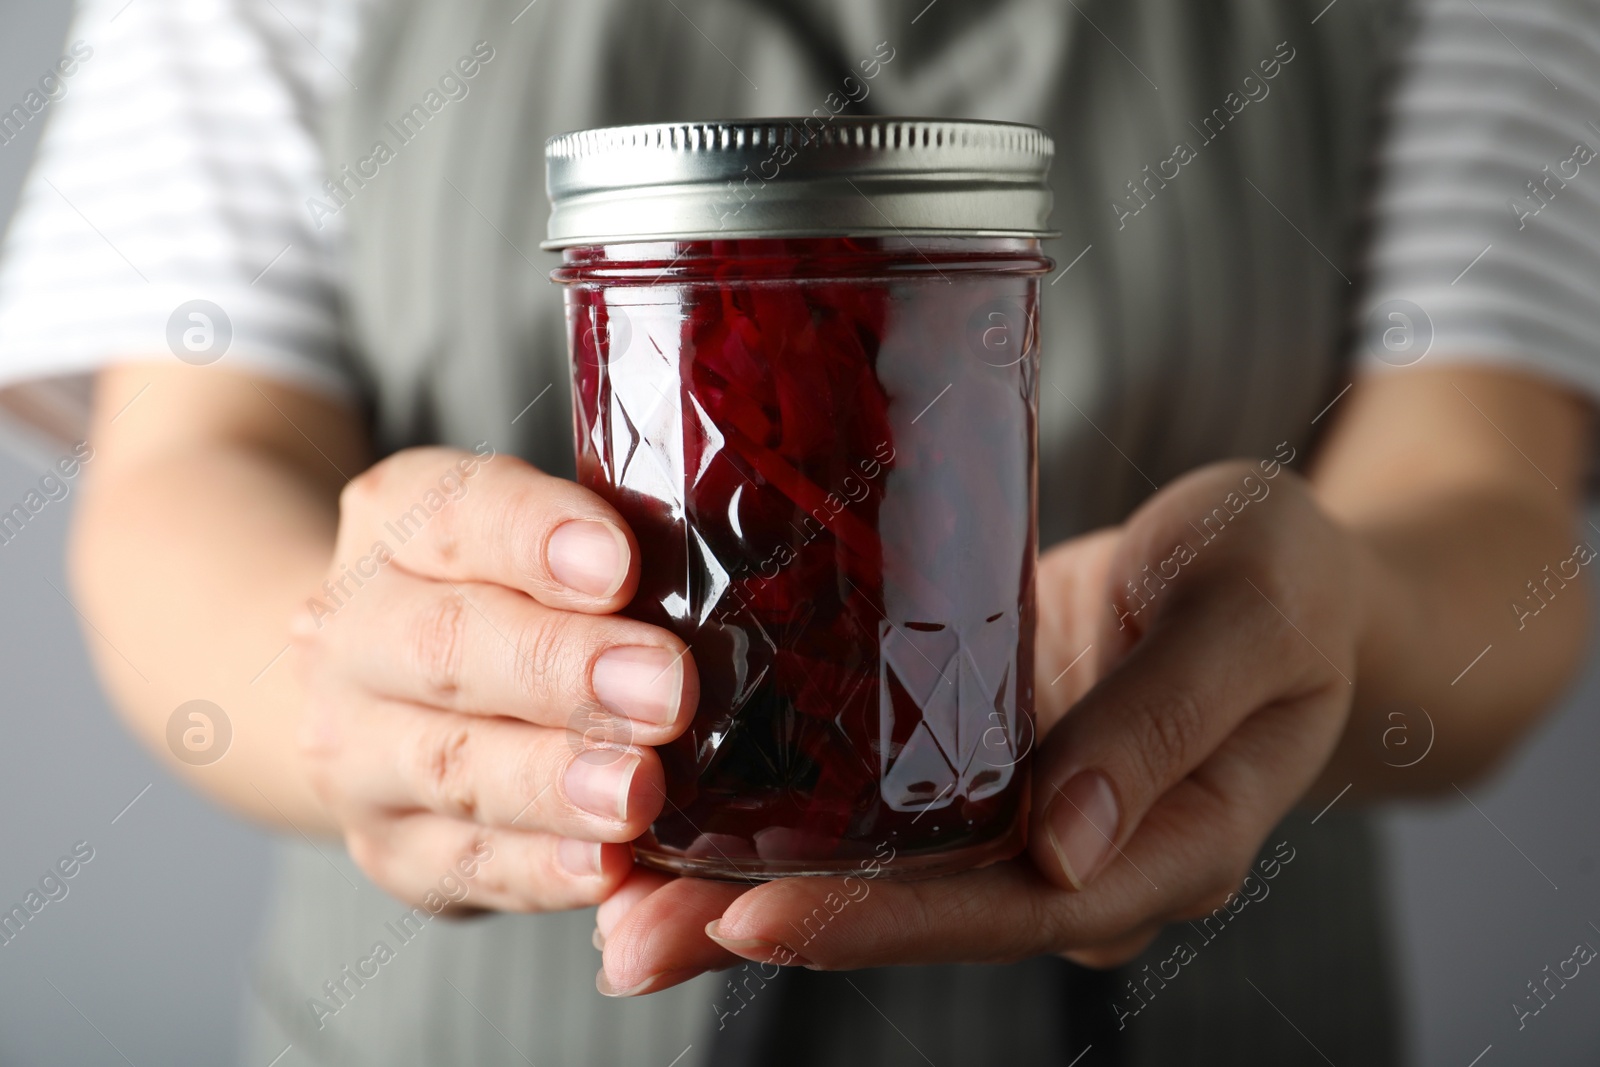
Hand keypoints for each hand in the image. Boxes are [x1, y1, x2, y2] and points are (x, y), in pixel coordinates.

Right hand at [291, 447, 696, 912]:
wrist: (387, 687)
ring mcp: (356, 746)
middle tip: (666, 692)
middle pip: (448, 645)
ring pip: (449, 765)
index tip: (621, 566)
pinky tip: (604, 867)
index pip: (462, 511)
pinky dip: (539, 869)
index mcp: (399, 520)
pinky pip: (462, 864)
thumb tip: (718, 583)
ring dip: (552, 782)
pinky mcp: (387, 845)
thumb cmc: (510, 597)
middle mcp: (353, 630)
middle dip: (563, 671)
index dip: (539, 537)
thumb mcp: (542, 539)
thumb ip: (611, 551)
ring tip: (638, 790)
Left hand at [593, 459, 1361, 992]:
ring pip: (883, 875)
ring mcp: (1024, 816)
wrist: (1274, 566)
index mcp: (1164, 840)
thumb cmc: (1285, 574)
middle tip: (633, 929)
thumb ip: (1166, 717)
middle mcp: (1079, 853)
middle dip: (777, 926)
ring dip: (751, 892)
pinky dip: (784, 824)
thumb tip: (1066, 846)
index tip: (753, 917)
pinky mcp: (976, 764)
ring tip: (619, 897)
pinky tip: (689, 824)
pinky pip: (878, 811)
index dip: (883, 920)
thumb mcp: (1250, 612)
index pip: (1012, 905)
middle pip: (921, 914)